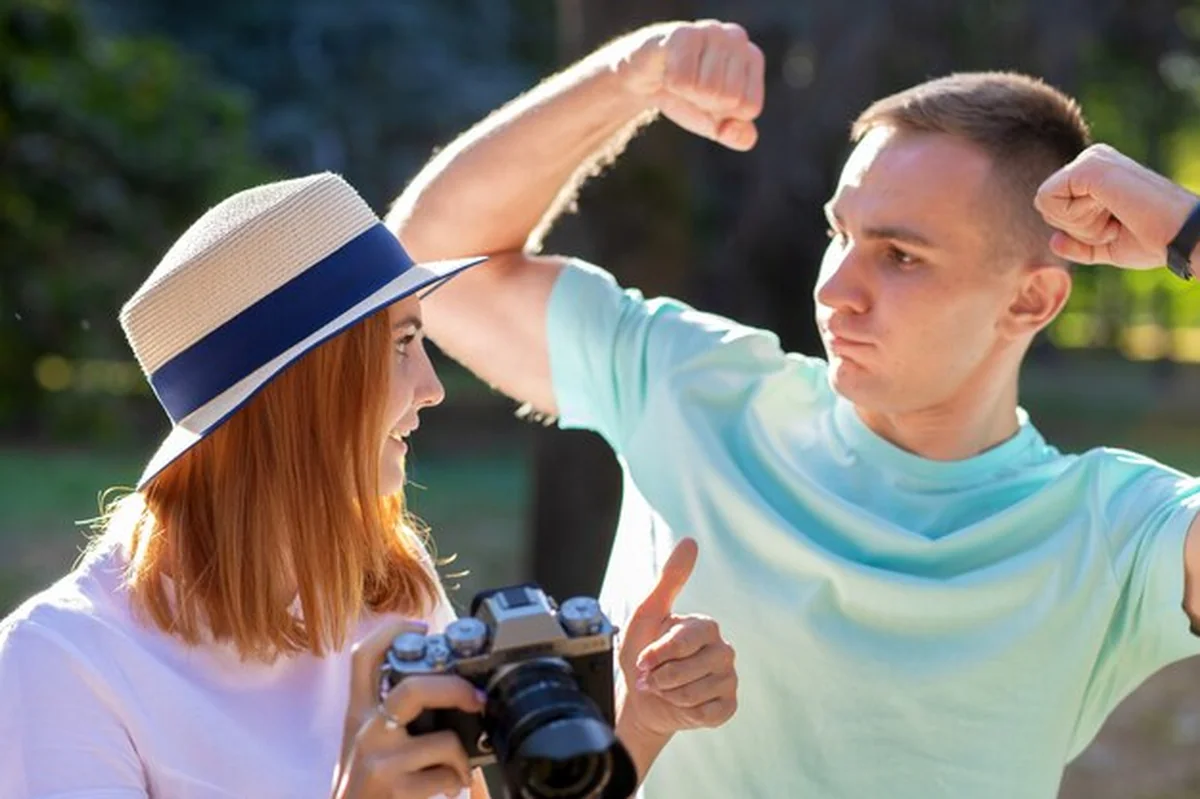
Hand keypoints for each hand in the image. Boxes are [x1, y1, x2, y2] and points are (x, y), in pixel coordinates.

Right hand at [333, 620, 484, 798]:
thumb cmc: (366, 786)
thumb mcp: (366, 743)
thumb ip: (391, 716)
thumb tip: (445, 692)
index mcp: (358, 714)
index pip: (362, 658)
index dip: (392, 632)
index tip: (422, 626)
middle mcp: (365, 731)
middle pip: (413, 689)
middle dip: (455, 690)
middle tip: (476, 698)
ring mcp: (379, 760)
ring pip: (443, 740)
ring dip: (461, 757)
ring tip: (458, 767)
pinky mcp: (393, 788)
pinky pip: (446, 774)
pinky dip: (456, 781)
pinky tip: (447, 787)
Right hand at [611, 20, 764, 150]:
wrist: (646, 78)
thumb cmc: (688, 97)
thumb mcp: (718, 124)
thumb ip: (740, 136)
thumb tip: (732, 128)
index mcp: (752, 58)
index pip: (749, 107)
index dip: (725, 115)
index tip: (710, 99)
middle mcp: (736, 38)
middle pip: (728, 99)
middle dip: (704, 104)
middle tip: (690, 88)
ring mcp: (710, 31)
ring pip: (707, 90)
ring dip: (687, 95)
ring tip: (679, 79)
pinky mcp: (682, 34)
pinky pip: (682, 81)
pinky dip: (670, 85)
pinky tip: (666, 71)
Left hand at [617, 538, 737, 742]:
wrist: (645, 700)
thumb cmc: (645, 654)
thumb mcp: (648, 614)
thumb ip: (669, 579)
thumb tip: (690, 541)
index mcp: (705, 626)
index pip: (680, 643)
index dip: (655, 656)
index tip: (642, 661)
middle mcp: (723, 649)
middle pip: (686, 670)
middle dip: (660, 678)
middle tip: (652, 677)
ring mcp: (729, 678)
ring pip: (694, 693)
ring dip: (670, 695)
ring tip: (666, 689)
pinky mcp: (729, 705)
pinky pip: (706, 713)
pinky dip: (686, 712)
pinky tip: (684, 704)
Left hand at [1034, 143, 1199, 268]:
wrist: (1180, 236)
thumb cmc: (1153, 240)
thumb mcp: (1108, 246)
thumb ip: (1079, 245)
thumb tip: (1052, 241)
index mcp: (1096, 173)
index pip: (1053, 208)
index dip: (1078, 231)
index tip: (1115, 228)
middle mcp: (1092, 159)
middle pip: (1045, 206)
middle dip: (1076, 228)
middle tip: (1116, 224)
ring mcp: (1090, 159)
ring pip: (1045, 204)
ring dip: (1079, 224)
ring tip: (1116, 217)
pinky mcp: (1088, 166)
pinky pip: (1048, 200)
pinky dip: (1075, 218)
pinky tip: (1109, 211)